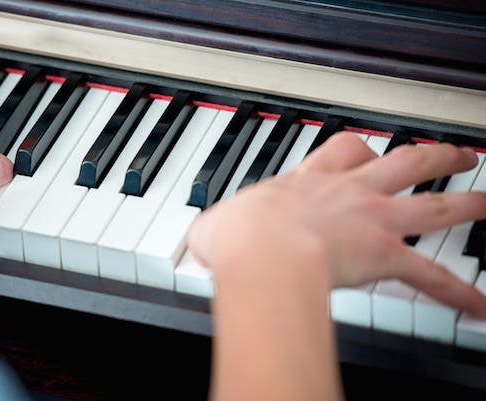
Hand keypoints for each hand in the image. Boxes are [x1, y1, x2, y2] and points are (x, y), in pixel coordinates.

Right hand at [188, 132, 485, 317]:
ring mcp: (372, 221)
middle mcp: (349, 193)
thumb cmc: (240, 238)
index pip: (343, 150)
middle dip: (433, 156)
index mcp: (308, 181)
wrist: (262, 253)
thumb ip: (217, 225)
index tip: (368, 150)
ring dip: (466, 202)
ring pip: (432, 204)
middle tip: (453, 155)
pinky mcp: (384, 255)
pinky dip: (457, 291)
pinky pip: (430, 275)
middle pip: (404, 162)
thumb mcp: (217, 224)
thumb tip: (204, 236)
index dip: (360, 148)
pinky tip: (478, 305)